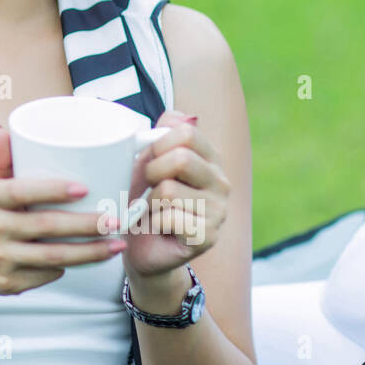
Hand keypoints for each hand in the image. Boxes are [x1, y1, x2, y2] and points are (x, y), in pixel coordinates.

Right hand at [0, 124, 125, 297]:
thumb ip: (0, 159)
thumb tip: (4, 131)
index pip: (22, 191)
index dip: (52, 190)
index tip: (84, 188)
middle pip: (45, 226)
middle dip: (85, 224)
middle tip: (115, 219)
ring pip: (53, 257)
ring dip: (89, 252)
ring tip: (116, 244)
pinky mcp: (8, 284)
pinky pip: (47, 275)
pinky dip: (70, 268)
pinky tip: (90, 260)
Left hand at [122, 110, 229, 280]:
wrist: (143, 247)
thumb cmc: (143, 201)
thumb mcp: (145, 165)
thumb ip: (157, 139)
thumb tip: (172, 117)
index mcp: (209, 159)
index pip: (187, 131)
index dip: (158, 143)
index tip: (149, 159)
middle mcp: (221, 182)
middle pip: (181, 158)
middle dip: (151, 172)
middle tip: (148, 188)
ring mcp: (219, 211)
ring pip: (169, 190)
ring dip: (149, 202)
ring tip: (153, 210)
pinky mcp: (209, 237)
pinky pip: (169, 218)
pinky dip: (153, 223)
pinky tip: (159, 228)